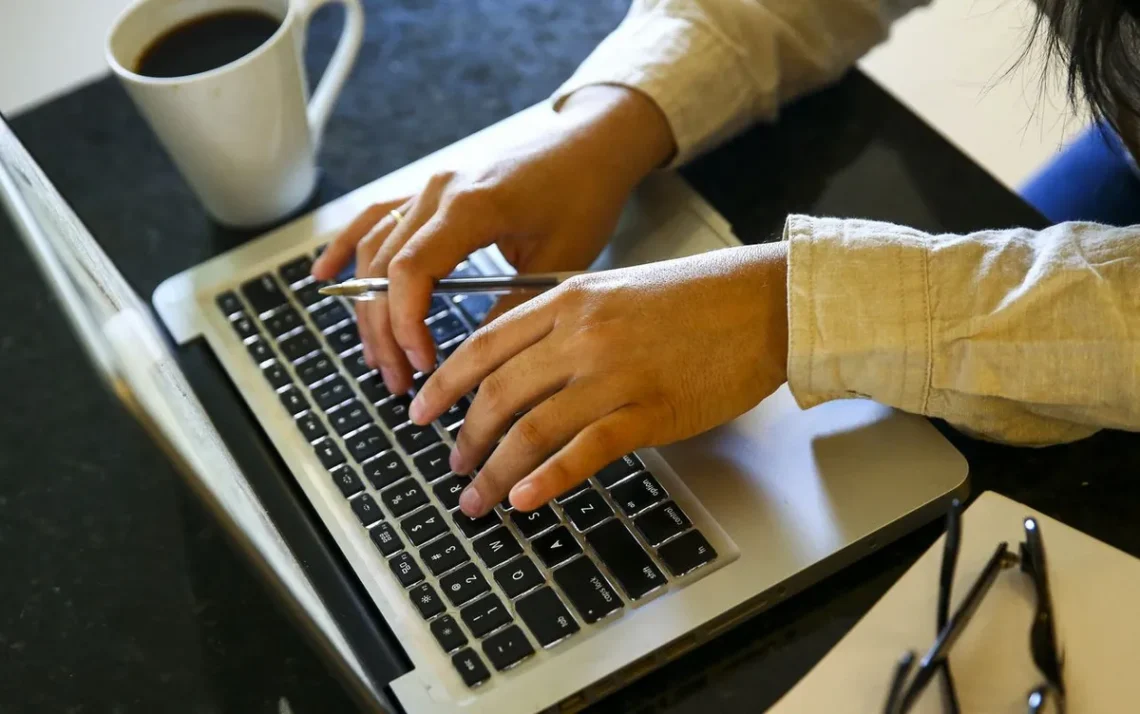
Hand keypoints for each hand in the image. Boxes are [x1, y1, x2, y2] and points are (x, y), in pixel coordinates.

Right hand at [310, 86, 674, 393]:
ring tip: (380, 357)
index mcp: (471, 206)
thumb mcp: (561, 260)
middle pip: (385, 268)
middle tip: (399, 379)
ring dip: (370, 307)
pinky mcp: (431, 190)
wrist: (592, 144)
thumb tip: (477, 361)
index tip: (422, 364)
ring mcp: (430, 187)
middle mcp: (439, 191)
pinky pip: (376, 217)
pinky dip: (347, 248)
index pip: (411, 271)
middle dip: (385, 330)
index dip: (405, 323)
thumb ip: (513, 308)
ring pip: (375, 250)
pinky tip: (323, 276)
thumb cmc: (585, 194)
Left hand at [409, 243, 789, 515]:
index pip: (485, 345)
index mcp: (569, 299)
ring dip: (495, 470)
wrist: (764, 302)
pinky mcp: (650, 410)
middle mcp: (583, 334)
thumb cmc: (697, 298)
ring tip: (477, 497)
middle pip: (499, 392)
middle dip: (465, 436)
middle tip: (452, 465)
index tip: (421, 410)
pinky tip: (525, 499)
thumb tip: (522, 367)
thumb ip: (566, 322)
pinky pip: (585, 450)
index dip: (444, 383)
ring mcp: (616, 373)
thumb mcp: (617, 290)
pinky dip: (549, 478)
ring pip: (532, 427)